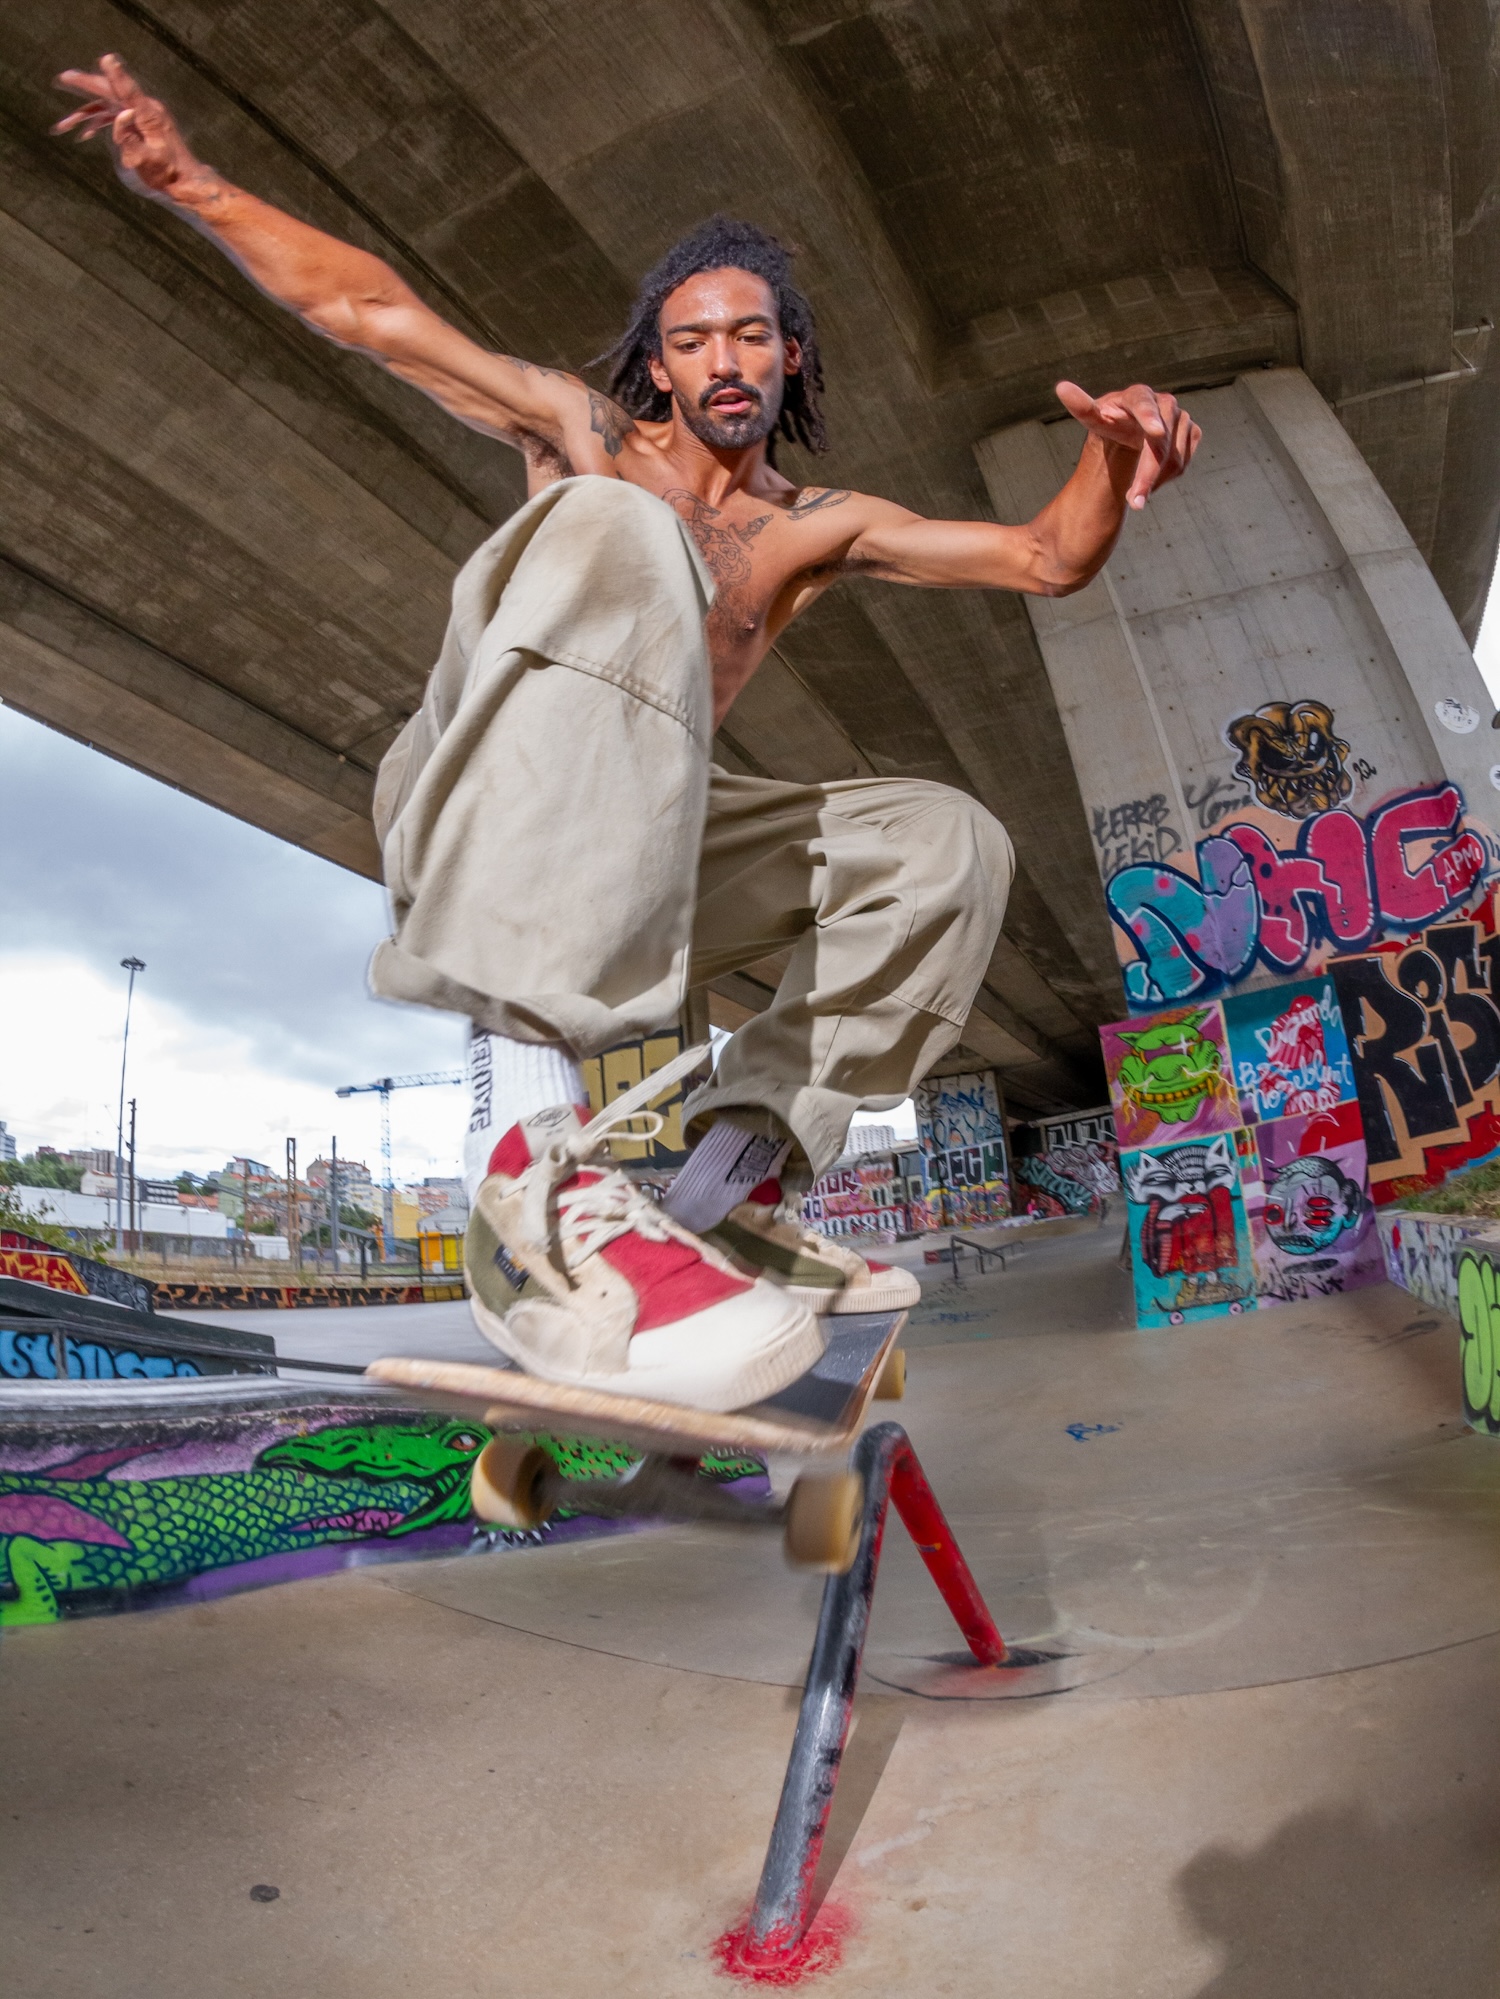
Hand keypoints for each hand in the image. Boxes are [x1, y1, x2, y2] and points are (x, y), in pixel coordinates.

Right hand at [52, 53, 199, 200]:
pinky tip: (83, 136)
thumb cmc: (168, 174)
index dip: (115, 75)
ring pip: (107, 107)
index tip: (107, 58)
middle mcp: (144, 111)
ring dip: (84, 115)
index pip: (128, 91)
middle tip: (63, 78)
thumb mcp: (149, 161)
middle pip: (111, 92)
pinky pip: (113, 118)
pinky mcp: (137, 125)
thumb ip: (131, 139)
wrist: (184, 183)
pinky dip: (97, 124)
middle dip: (86, 86)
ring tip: (61, 127)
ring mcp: (140, 117)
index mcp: (149, 116)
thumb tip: (121, 113)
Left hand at [1054, 380, 1200, 509]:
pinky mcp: (1191, 433)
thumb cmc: (1108, 423)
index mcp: (1138, 395)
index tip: (1154, 433)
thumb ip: (1081, 406)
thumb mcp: (1093, 418)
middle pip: (1161, 443)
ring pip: (1174, 457)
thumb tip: (1061, 387)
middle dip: (1147, 474)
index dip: (1149, 418)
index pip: (1143, 404)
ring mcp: (1181, 418)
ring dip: (1154, 480)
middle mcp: (1163, 403)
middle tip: (1134, 502)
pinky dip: (1166, 477)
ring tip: (1135, 491)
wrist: (1128, 432)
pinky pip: (1183, 462)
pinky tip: (1150, 478)